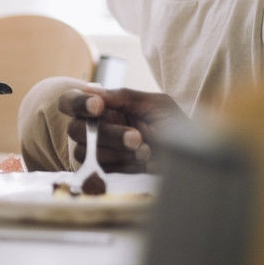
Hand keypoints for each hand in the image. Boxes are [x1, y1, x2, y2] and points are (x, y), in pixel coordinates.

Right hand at [59, 85, 182, 172]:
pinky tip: (142, 164)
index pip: (70, 102)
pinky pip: (98, 171)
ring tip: (146, 151)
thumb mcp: (155, 104)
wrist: (193, 159)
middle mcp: (95, 129)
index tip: (99, 107)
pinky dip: (121, 167)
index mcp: (104, 108)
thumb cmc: (174, 126)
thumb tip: (90, 90)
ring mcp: (98, 153)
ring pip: (84, 152)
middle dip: (108, 133)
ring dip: (117, 151)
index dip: (78, 103)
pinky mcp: (105, 174)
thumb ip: (123, 96)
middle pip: (76, 129)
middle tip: (136, 136)